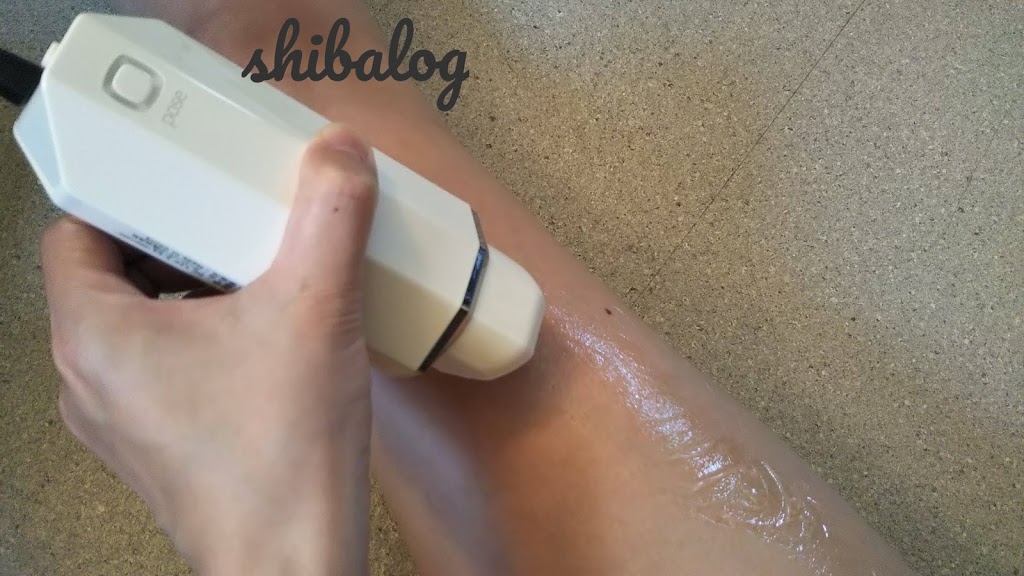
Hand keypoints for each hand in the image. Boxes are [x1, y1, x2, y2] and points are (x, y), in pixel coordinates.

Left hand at [40, 124, 377, 575]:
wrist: (293, 563)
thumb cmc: (282, 453)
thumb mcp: (316, 311)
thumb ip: (331, 218)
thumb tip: (339, 152)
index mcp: (95, 335)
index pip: (75, 232)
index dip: (126, 194)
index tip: (182, 179)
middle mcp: (90, 379)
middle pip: (111, 274)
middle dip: (174, 238)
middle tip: (233, 216)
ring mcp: (119, 419)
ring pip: (139, 323)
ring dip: (192, 289)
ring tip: (258, 273)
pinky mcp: (156, 445)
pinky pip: (164, 367)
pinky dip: (203, 337)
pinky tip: (266, 338)